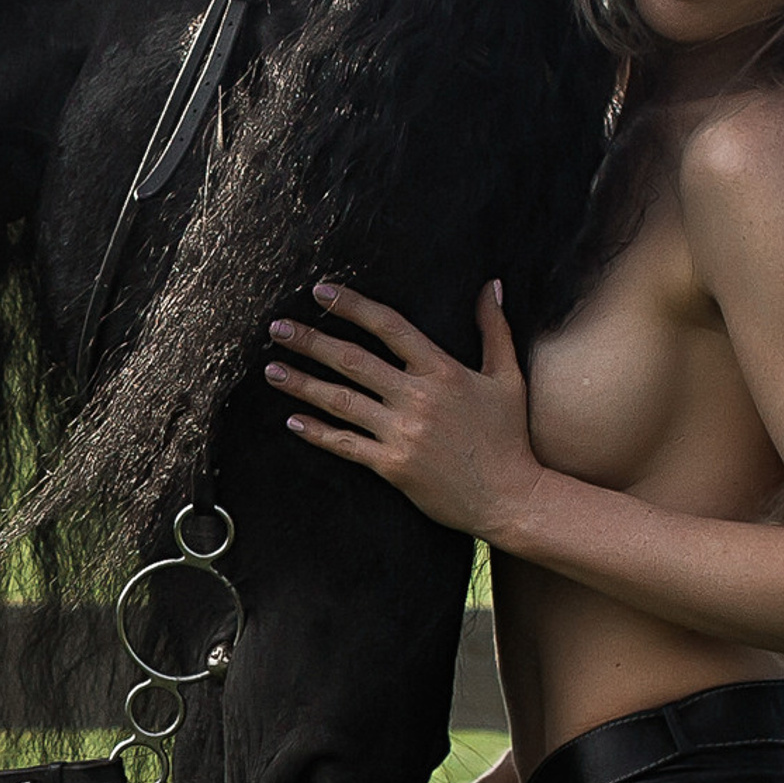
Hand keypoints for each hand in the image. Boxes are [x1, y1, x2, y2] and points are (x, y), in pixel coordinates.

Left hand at [264, 277, 542, 538]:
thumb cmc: (509, 437)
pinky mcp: (393, 466)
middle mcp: (418, 399)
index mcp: (443, 372)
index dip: (353, 306)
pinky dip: (317, 432)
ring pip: (342, 402)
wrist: (510, 497)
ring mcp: (403, 433)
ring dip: (303, 384)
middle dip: (311, 341)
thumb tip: (490, 285)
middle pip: (354, 361)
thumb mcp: (507, 378)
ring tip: (272, 369)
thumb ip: (495, 330)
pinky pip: (346, 445)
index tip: (321, 292)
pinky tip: (293, 420)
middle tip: (278, 327)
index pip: (389, 327)